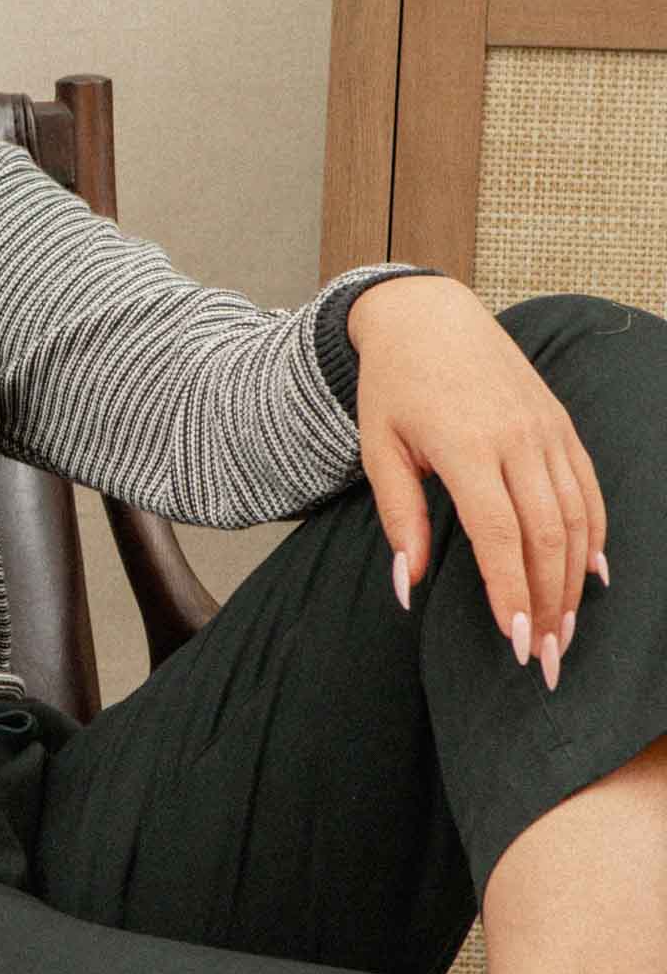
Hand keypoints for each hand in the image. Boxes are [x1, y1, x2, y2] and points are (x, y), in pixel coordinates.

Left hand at [350, 276, 610, 681]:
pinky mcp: (560, 425)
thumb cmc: (394, 386)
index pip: (500, 535)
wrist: (428, 317)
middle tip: (546, 656)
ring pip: (576, 517)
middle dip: (550, 603)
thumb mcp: (378, 448)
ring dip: (575, 580)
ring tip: (565, 630)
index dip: (511, 592)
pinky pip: (588, 488)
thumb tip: (407, 585)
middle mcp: (517, 438)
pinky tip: (591, 576)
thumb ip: (398, 517)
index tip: (514, 641)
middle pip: (548, 536)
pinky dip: (594, 535)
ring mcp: (546, 430)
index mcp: (467, 445)